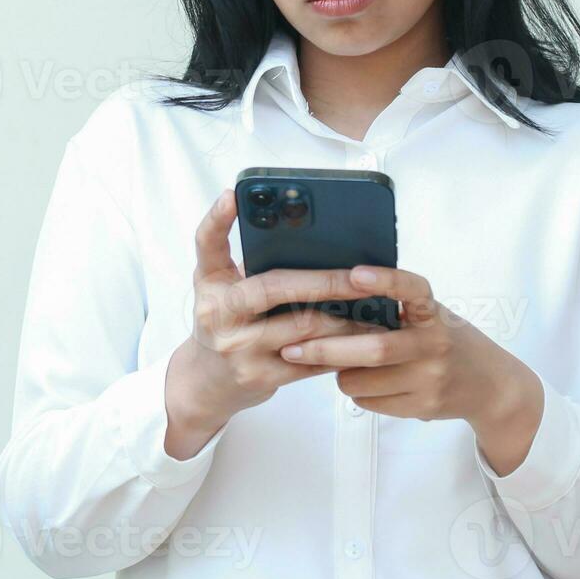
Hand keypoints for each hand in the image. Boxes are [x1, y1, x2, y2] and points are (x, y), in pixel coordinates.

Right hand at [164, 188, 384, 458]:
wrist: (205, 383)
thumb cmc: (222, 323)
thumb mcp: (217, 287)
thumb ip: (244, 259)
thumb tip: (296, 232)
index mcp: (212, 284)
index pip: (208, 244)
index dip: (218, 219)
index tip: (233, 195)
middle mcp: (220, 313)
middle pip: (275, 287)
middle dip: (325, 280)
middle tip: (361, 276)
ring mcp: (240, 348)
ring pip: (303, 327)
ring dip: (344, 317)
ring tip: (374, 306)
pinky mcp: (260, 376)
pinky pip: (310, 360)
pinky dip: (339, 348)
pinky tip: (361, 339)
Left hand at [278, 265, 544, 475]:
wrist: (491, 386)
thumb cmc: (447, 341)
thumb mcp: (431, 316)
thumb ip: (397, 309)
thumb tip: (336, 299)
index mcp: (434, 312)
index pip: (412, 289)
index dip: (385, 281)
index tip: (355, 274)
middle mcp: (435, 343)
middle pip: (373, 349)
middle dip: (326, 349)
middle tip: (293, 348)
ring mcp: (431, 378)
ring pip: (364, 381)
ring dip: (341, 375)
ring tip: (342, 365)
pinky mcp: (424, 405)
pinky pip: (371, 402)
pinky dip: (358, 392)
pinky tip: (368, 384)